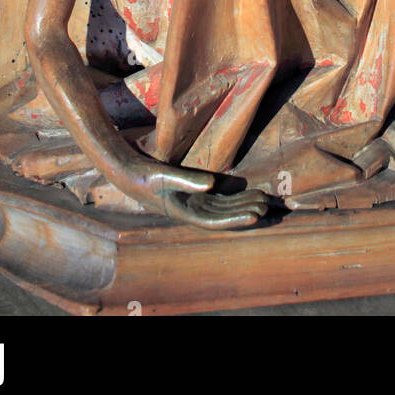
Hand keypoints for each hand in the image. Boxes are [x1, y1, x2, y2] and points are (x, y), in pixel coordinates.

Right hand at [117, 152, 267, 228]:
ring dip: (242, 204)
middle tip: (267, 204)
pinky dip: (233, 196)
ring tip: (263, 198)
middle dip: (245, 210)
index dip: (237, 219)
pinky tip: (248, 191)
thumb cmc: (144, 176)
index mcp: (184, 213)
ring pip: (223, 206)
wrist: (127, 173)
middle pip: (224, 215)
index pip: (217, 221)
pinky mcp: (192, 193)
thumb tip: (213, 183)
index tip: (256, 216)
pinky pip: (217, 197)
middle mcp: (191, 211)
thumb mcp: (165, 176)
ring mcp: (192, 203)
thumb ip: (189, 180)